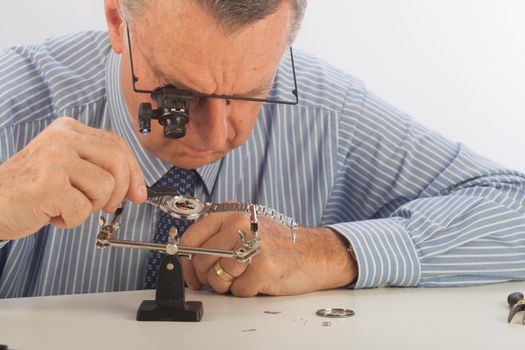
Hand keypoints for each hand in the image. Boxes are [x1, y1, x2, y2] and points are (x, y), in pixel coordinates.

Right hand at [0, 117, 146, 239]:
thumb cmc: (31, 189)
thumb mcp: (67, 168)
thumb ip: (99, 169)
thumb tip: (137, 190)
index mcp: (68, 129)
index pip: (117, 144)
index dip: (134, 171)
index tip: (138, 193)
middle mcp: (62, 138)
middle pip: (117, 161)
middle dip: (119, 191)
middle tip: (105, 206)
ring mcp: (54, 159)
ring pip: (105, 186)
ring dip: (90, 206)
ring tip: (66, 205)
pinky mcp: (48, 184)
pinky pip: (83, 209)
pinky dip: (71, 220)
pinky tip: (52, 213)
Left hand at [180, 212, 357, 296]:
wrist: (316, 252)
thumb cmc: (280, 243)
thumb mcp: (247, 227)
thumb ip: (218, 236)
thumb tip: (188, 259)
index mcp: (232, 213)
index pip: (192, 237)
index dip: (186, 261)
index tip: (190, 273)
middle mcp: (240, 224)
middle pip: (201, 261)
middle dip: (209, 277)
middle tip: (224, 278)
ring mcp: (251, 245)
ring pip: (217, 279)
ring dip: (229, 286)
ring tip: (247, 275)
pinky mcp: (262, 267)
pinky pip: (238, 291)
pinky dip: (247, 291)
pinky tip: (260, 279)